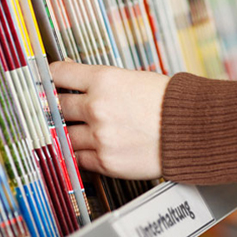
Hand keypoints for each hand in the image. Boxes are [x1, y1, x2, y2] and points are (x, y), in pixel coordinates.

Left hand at [49, 61, 169, 179]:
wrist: (192, 131)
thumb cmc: (168, 102)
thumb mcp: (133, 78)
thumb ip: (101, 80)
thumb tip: (75, 76)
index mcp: (104, 80)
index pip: (58, 74)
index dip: (48, 78)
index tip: (44, 82)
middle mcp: (97, 107)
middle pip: (57, 107)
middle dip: (56, 108)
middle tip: (57, 109)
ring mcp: (100, 136)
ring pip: (65, 135)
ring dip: (68, 133)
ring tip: (79, 130)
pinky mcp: (106, 161)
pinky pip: (78, 158)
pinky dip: (80, 154)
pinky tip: (88, 147)